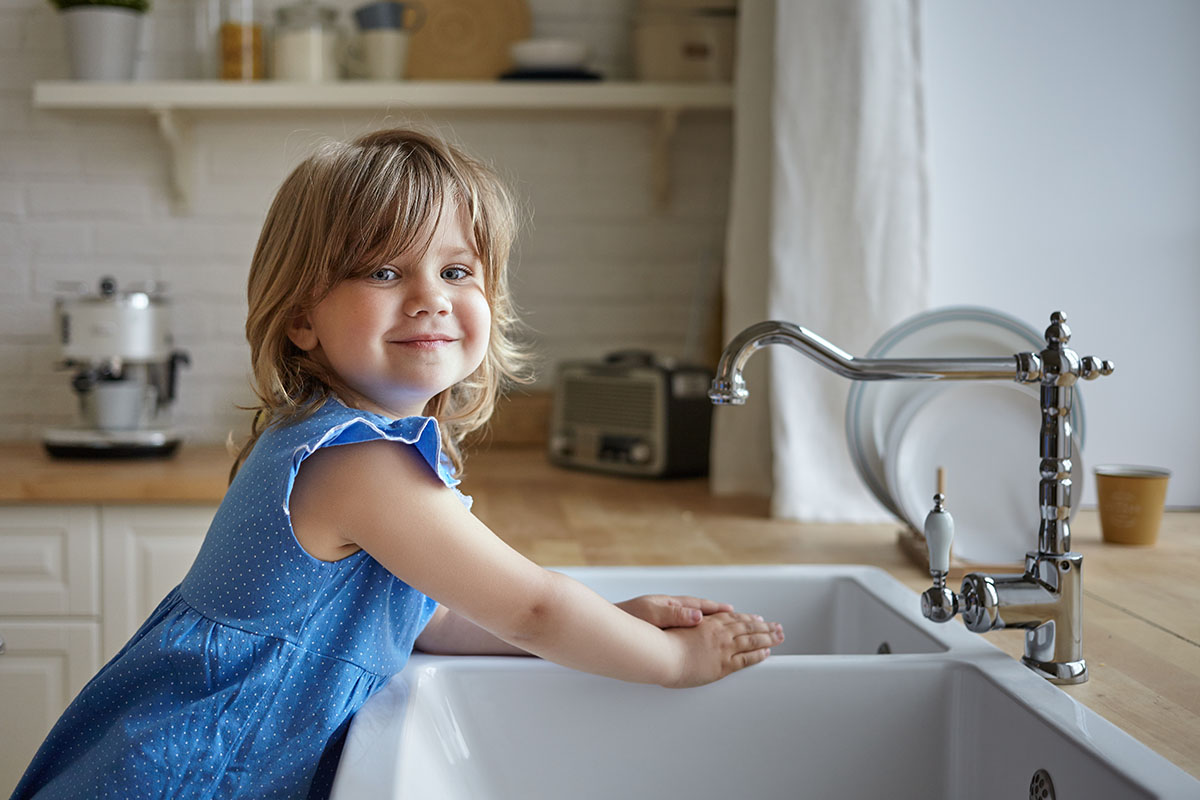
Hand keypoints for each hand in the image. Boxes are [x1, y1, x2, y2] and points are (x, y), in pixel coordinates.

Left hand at [616, 594, 733, 628]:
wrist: (605, 625)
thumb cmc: (626, 618)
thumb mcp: (652, 615)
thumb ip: (675, 615)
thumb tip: (699, 616)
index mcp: (670, 604)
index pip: (700, 606)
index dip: (717, 609)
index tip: (733, 611)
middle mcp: (669, 609)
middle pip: (699, 610)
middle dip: (718, 613)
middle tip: (737, 616)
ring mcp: (663, 616)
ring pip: (692, 618)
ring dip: (708, 620)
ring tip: (725, 623)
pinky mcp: (657, 625)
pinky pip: (682, 626)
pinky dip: (694, 628)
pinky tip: (698, 633)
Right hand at [663, 612, 783, 687]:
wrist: (659, 655)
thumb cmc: (660, 640)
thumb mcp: (674, 623)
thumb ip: (687, 620)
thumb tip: (696, 619)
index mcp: (708, 622)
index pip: (733, 618)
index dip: (746, 618)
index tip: (756, 617)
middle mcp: (718, 633)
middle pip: (747, 627)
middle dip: (764, 626)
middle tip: (777, 626)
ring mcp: (722, 648)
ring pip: (752, 640)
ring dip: (768, 637)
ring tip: (780, 636)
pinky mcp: (722, 665)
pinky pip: (746, 659)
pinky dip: (758, 654)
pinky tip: (767, 652)